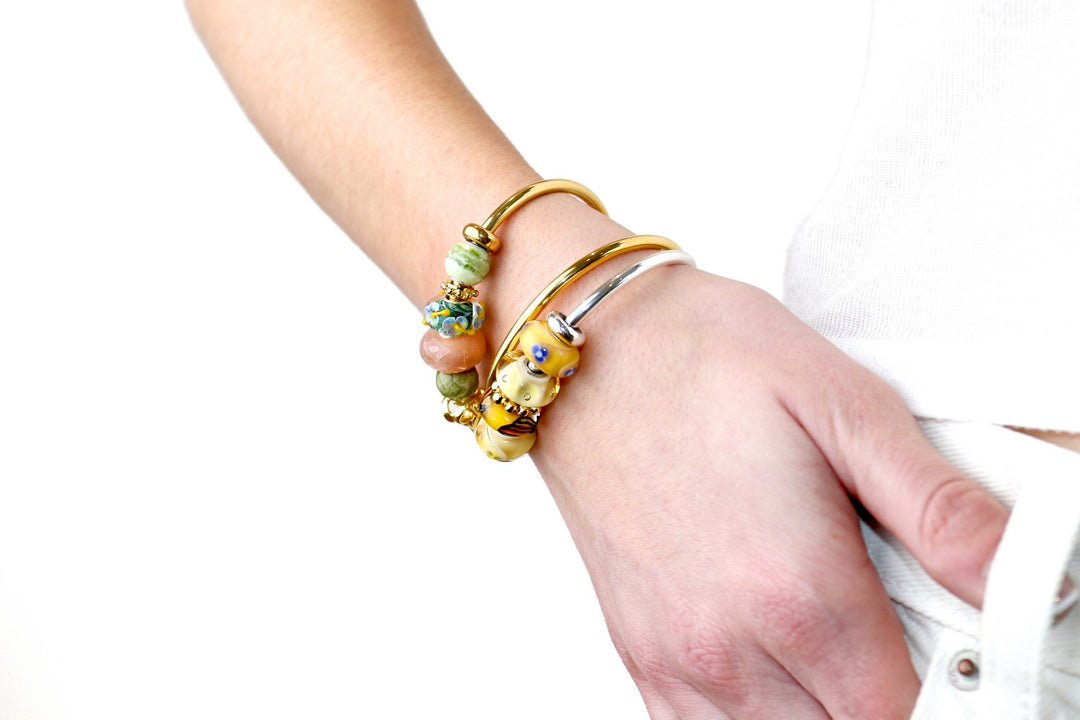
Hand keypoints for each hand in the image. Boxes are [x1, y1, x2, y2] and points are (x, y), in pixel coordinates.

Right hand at [530, 267, 1008, 718]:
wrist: (588, 347)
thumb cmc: (701, 355)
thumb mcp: (841, 401)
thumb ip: (937, 505)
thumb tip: (1028, 576)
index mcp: (798, 592)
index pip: (908, 715)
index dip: (956, 693)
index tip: (963, 650)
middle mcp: (730, 646)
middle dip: (891, 698)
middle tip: (898, 629)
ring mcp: (676, 658)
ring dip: (826, 708)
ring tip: (839, 639)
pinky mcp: (639, 650)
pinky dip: (760, 718)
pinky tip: (776, 661)